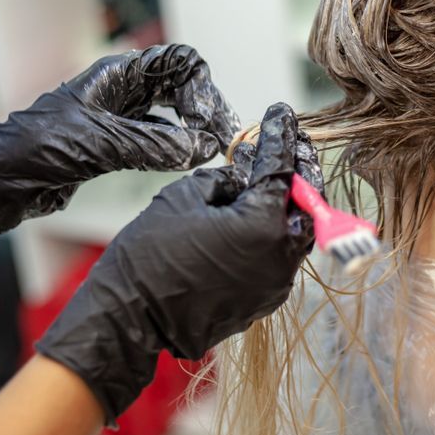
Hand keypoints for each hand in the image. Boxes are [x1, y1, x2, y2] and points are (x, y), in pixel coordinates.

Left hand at [0, 44, 238, 262]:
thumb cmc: (35, 150)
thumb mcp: (100, 144)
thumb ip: (155, 145)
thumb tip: (203, 147)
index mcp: (117, 74)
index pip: (178, 61)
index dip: (200, 87)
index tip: (206, 120)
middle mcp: (123, 90)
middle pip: (182, 85)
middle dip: (206, 107)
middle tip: (223, 137)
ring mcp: (121, 118)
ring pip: (173, 113)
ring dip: (195, 129)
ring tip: (213, 150)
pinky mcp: (117, 145)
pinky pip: (160, 139)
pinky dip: (179, 148)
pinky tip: (188, 161)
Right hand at [35, 103, 320, 424]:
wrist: (129, 319)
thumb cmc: (149, 254)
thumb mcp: (184, 196)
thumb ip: (224, 179)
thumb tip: (243, 177)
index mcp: (264, 224)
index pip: (282, 167)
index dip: (280, 136)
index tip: (281, 114)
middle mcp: (280, 257)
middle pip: (305, 203)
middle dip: (296, 174)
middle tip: (284, 150)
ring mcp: (275, 285)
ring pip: (295, 234)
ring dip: (285, 207)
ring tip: (262, 185)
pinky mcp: (263, 302)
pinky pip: (278, 260)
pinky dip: (271, 237)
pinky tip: (248, 224)